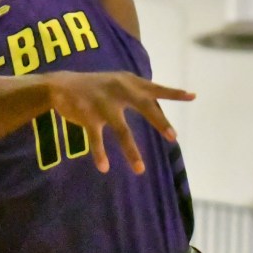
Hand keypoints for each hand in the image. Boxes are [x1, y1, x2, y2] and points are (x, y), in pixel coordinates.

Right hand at [46, 69, 194, 174]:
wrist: (59, 85)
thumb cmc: (94, 87)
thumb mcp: (116, 82)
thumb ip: (135, 92)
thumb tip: (160, 110)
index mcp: (127, 82)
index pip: (155, 88)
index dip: (173, 93)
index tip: (193, 96)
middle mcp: (118, 89)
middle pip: (144, 106)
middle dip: (159, 122)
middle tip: (174, 137)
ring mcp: (102, 102)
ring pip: (121, 130)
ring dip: (131, 151)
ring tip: (140, 171)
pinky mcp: (87, 114)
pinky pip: (96, 138)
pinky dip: (100, 154)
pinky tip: (104, 167)